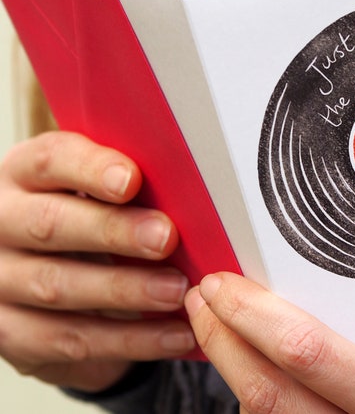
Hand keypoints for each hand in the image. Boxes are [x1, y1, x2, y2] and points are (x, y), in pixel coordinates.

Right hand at [0, 131, 194, 391]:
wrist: (58, 280)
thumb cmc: (91, 222)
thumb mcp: (104, 195)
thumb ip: (132, 188)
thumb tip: (189, 189)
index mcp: (26, 175)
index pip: (50, 160)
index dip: (90, 169)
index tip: (132, 180)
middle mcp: (2, 224)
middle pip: (51, 224)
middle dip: (114, 231)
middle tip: (164, 238)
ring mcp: (0, 282)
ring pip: (58, 287)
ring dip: (126, 290)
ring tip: (177, 291)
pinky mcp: (12, 334)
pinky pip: (71, 341)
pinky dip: (131, 339)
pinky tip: (174, 333)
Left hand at [186, 272, 354, 412]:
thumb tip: (294, 304)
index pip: (308, 353)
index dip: (253, 316)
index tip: (222, 284)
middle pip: (265, 392)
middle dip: (221, 339)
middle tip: (202, 297)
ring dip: (229, 367)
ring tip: (218, 324)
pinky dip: (250, 397)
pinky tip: (251, 368)